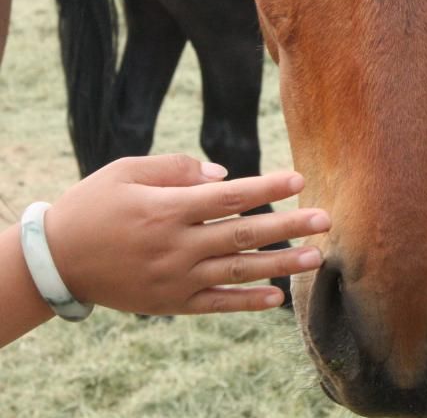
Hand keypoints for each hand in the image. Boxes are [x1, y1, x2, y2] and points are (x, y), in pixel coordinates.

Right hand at [42, 154, 329, 315]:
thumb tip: (224, 173)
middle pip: (243, 234)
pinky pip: (215, 304)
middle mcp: (176, 245)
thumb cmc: (93, 205)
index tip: (299, 179)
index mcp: (167, 208)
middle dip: (288, 226)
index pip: (230, 196)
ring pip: (237, 271)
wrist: (55, 260)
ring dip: (280, 264)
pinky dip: (246, 303)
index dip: (267, 187)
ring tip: (316, 257)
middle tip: (325, 219)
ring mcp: (175, 278)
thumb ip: (177, 168)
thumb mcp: (127, 172)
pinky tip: (277, 298)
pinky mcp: (170, 303)